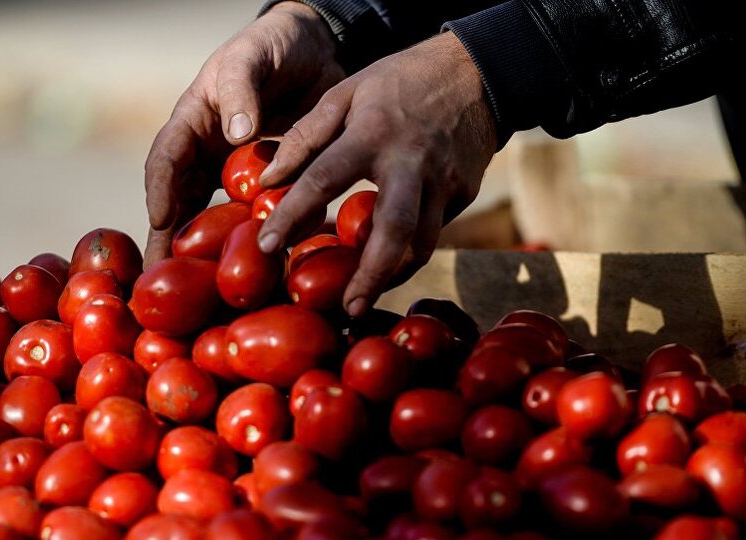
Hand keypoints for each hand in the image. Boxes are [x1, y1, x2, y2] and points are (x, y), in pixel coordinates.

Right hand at [143, 2, 344, 267]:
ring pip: (215, 217)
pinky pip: (256, 216)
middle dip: (170, 242)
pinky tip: (261, 270)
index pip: (166, 160)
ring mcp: (236, 172)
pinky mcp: (268, 184)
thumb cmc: (273, 45)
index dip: (160, 190)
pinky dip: (256, 241)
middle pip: (181, 203)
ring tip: (204, 292)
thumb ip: (242, 89)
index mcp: (193, 122)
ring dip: (209, 253)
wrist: (315, 48)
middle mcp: (208, 154)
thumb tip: (236, 134)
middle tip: (161, 281)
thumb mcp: (252, 57)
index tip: (160, 221)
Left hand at [257, 32, 496, 315]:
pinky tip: (389, 263)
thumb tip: (270, 179)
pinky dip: (409, 252)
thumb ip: (306, 136)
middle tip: (346, 308)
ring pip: (422, 245)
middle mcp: (410, 164)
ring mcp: (443, 183)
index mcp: (373, 134)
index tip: (267, 246)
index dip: (291, 215)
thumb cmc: (400, 81)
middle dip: (369, 276)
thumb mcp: (347, 92)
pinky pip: (434, 232)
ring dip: (392, 275)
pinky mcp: (464, 194)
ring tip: (363, 296)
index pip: (323, 180)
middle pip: (392, 232)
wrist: (478, 72)